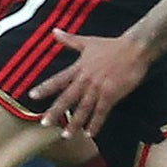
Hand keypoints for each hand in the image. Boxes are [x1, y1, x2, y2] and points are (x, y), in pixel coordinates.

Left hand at [31, 31, 149, 138]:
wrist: (135, 48)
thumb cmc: (112, 45)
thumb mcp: (88, 42)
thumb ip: (69, 40)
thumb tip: (53, 31)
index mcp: (79, 68)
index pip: (58, 80)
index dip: (45, 88)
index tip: (32, 96)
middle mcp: (86, 79)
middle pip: (68, 98)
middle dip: (56, 111)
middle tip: (45, 124)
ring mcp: (98, 88)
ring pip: (83, 109)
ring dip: (74, 123)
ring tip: (66, 135)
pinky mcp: (111, 94)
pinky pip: (101, 112)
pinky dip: (95, 123)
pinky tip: (90, 134)